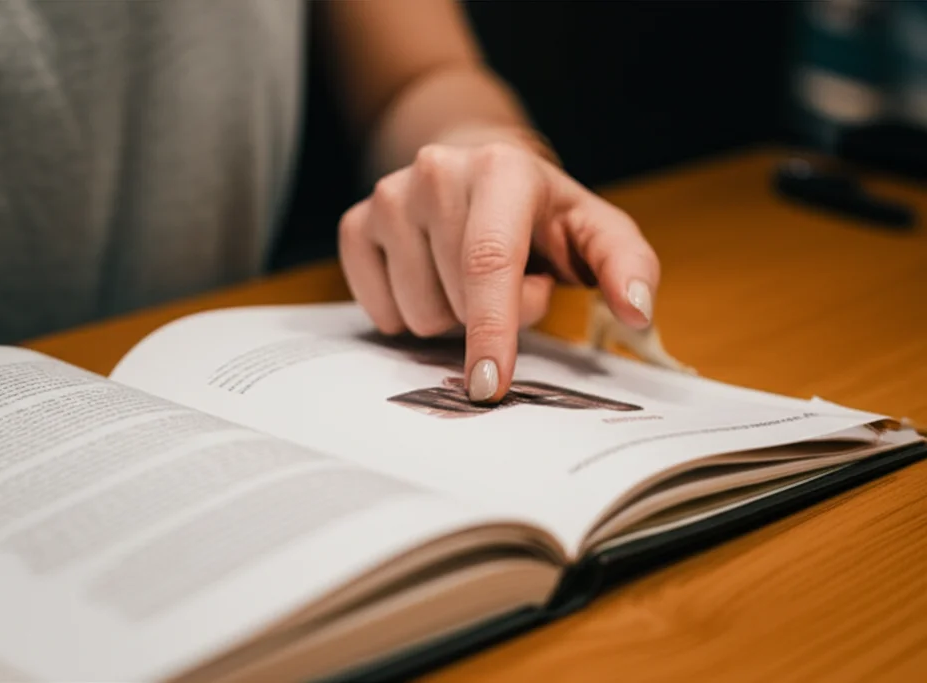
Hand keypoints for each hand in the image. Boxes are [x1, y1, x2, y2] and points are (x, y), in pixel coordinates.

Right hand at [338, 137, 659, 402]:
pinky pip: (379, 313)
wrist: (479, 173)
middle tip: (511, 282)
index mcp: (500, 169)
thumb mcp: (597, 231)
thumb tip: (638, 311)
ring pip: (417, 314)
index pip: (488, 262)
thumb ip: (629, 266)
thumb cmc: (542, 215)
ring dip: (451, 317)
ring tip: (469, 279)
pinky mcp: (356, 225)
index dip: (492, 330)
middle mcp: (436, 173)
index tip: (491, 386)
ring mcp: (389, 197)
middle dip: (490, 317)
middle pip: (456, 302)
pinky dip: (410, 314)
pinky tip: (431, 278)